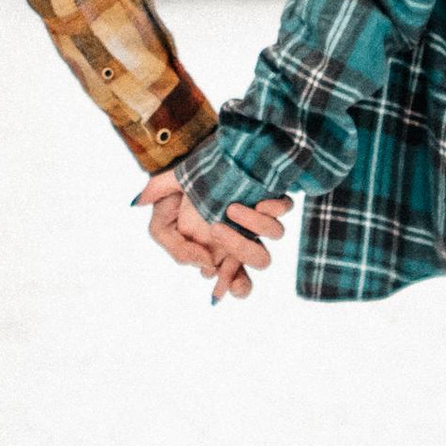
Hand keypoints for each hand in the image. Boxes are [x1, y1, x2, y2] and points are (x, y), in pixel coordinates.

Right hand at [138, 182, 290, 304]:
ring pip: (274, 233)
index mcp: (222, 252)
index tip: (226, 286)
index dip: (238, 287)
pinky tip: (257, 200)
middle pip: (261, 260)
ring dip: (253, 224)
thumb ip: (178, 250)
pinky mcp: (268, 193)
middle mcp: (244, 236)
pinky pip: (284, 207)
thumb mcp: (161, 225)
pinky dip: (273, 207)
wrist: (178, 158)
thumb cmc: (171, 197)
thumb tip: (206, 265)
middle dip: (241, 249)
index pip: (241, 282)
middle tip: (216, 228)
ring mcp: (258, 215)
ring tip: (230, 208)